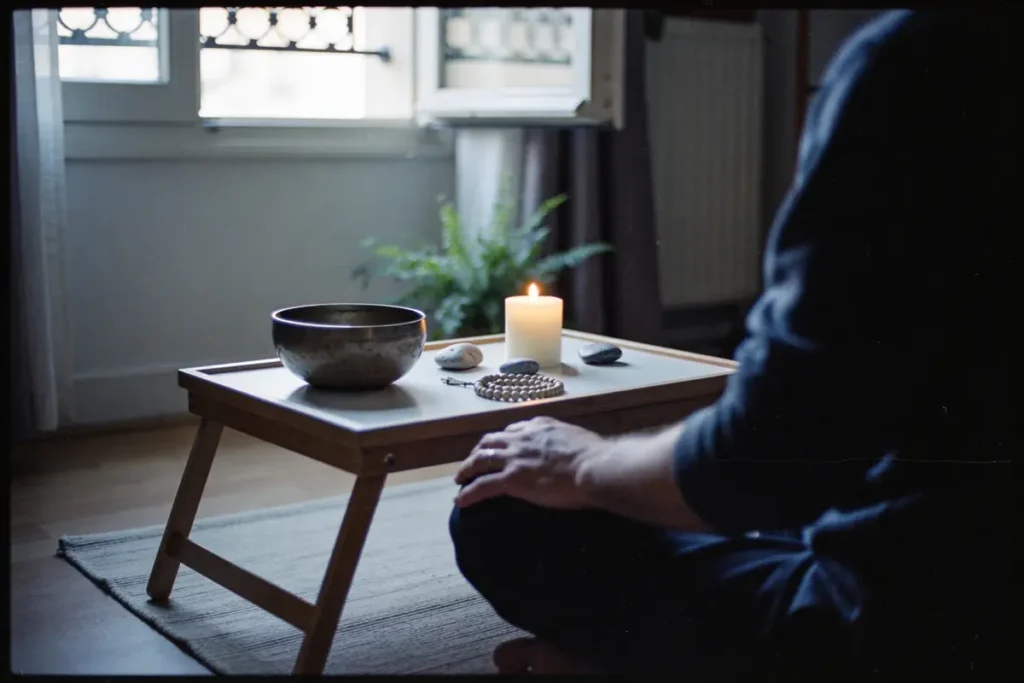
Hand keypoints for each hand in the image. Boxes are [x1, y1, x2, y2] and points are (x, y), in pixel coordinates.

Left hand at [454, 416, 609, 508]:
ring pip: (480, 460)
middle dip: (478, 451)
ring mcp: (515, 458)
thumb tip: (567, 451)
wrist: (593, 467)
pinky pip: (483, 485)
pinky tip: (460, 500)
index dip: (500, 440)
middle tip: (471, 463)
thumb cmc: (594, 456)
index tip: (497, 447)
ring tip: (459, 479)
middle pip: (489, 442)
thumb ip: (564, 441)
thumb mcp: (575, 438)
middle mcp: (522, 438)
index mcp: (538, 426)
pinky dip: (469, 493)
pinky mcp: (512, 479)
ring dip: (467, 469)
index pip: (511, 431)